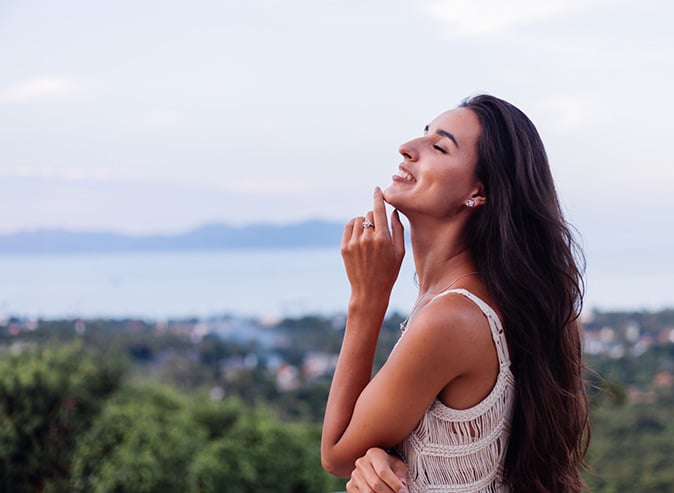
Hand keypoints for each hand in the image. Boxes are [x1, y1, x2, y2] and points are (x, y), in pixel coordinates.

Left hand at [341, 187, 404, 304]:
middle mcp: (367, 239)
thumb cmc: (389, 272)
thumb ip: (398, 229)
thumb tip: (393, 211)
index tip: (377, 189)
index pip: (378, 210)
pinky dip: (354, 226)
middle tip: (379, 232)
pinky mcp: (344, 247)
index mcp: (383, 239)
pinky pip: (349, 227)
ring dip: (364, 223)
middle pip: (369, 215)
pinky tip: (360, 235)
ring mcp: (354, 243)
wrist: (370, 291)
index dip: (378, 197)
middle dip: (374, 218)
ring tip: (369, 236)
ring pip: (358, 220)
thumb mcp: (400, 252)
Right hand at [346, 448, 407, 492]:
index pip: (383, 471)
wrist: (376, 466)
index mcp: (374, 454)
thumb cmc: (390, 465)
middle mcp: (361, 462)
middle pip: (375, 484)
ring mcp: (354, 474)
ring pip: (368, 492)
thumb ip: (400, 475)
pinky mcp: (350, 485)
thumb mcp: (398, 466)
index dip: (394, 484)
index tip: (403, 491)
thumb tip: (401, 486)